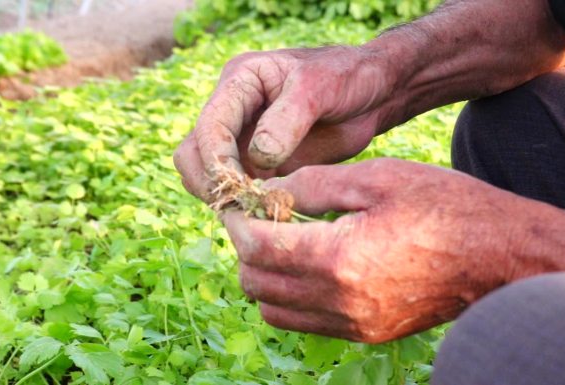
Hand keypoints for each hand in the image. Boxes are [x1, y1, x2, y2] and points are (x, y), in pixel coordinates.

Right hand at [174, 46, 398, 200]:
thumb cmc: (346, 76)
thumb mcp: (319, 86)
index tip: (238, 185)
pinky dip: (246, 207)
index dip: (216, 158)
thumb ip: (288, 119)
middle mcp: (233, 113)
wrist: (372, 93)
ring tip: (259, 212)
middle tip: (242, 206)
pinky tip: (271, 215)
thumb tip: (258, 156)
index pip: (208, 126)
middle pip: (193, 155)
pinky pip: (239, 193)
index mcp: (239, 83)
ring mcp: (243, 142)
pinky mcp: (260, 167)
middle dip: (211, 182)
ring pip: (208, 178)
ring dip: (225, 199)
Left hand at [222, 158, 531, 342]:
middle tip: (258, 217)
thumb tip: (266, 191)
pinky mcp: (365, 332)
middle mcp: (339, 301)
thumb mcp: (374, 177)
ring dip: (264, 274)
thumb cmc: (442, 205)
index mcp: (338, 258)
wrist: (499, 255)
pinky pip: (303, 321)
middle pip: (256, 282)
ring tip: (280, 239)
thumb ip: (310, 184)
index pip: (256, 247)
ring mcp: (353, 323)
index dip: (237, 221)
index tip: (237, 203)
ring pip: (273, 309)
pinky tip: (307, 263)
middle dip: (246, 247)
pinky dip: (289, 295)